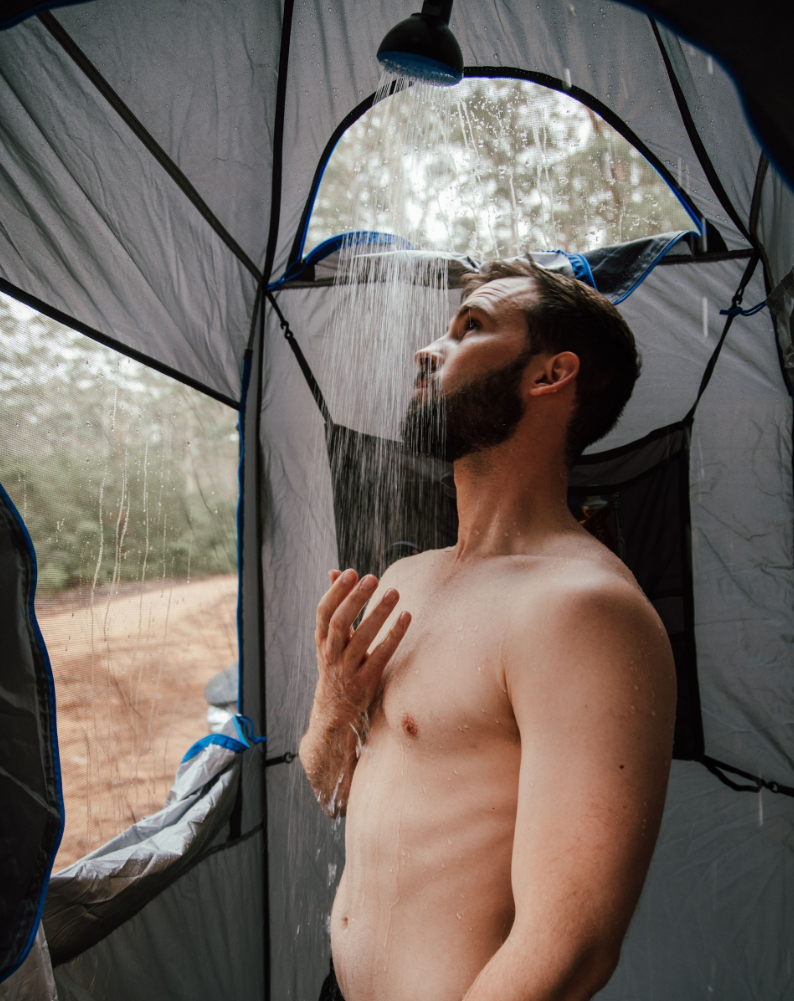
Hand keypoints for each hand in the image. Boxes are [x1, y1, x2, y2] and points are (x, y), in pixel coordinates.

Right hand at [313, 568, 410, 726]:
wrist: (335, 711)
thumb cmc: (337, 665)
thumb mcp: (330, 638)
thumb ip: (335, 605)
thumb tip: (335, 571)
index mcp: (322, 640)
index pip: (324, 611)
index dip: (336, 592)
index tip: (351, 572)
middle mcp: (332, 653)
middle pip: (340, 623)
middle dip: (355, 599)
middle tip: (373, 578)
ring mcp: (348, 669)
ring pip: (361, 639)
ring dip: (378, 614)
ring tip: (394, 592)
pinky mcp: (366, 681)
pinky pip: (381, 656)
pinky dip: (394, 636)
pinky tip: (406, 617)